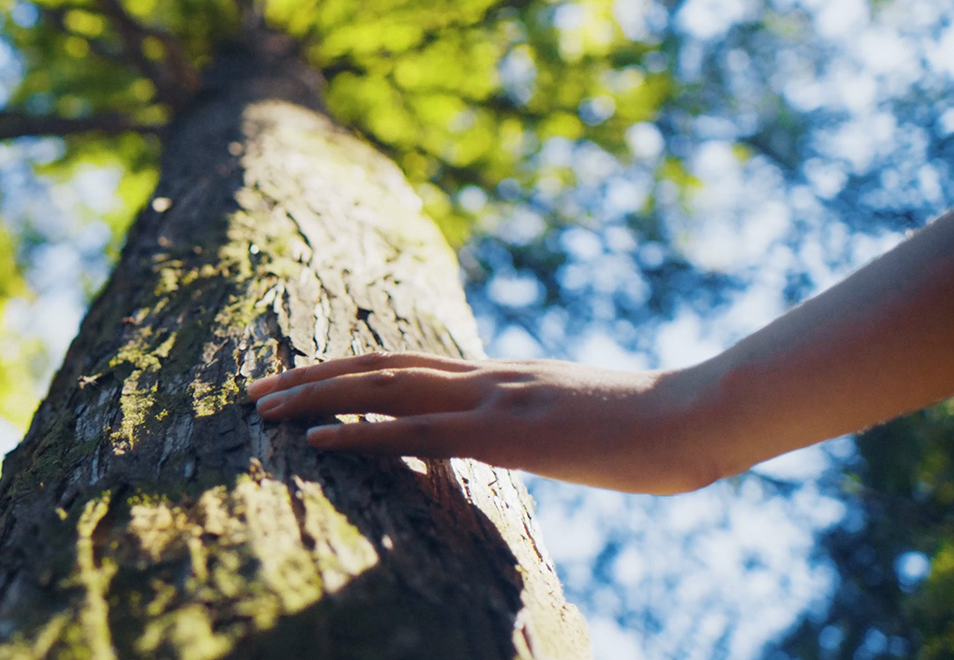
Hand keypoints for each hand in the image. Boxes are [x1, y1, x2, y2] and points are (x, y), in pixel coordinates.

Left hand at [247, 351, 725, 494]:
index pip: (407, 363)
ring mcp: (495, 401)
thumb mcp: (577, 423)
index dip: (347, 370)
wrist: (700, 413)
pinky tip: (318, 440)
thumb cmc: (651, 428)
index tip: (299, 381)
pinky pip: (419, 434)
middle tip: (254, 392)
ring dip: (316, 398)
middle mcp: (487, 378)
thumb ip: (536, 424)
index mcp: (501, 375)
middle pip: (378, 367)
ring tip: (263, 409)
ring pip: (384, 390)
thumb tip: (511, 441)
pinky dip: (361, 435)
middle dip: (310, 378)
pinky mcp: (507, 435)